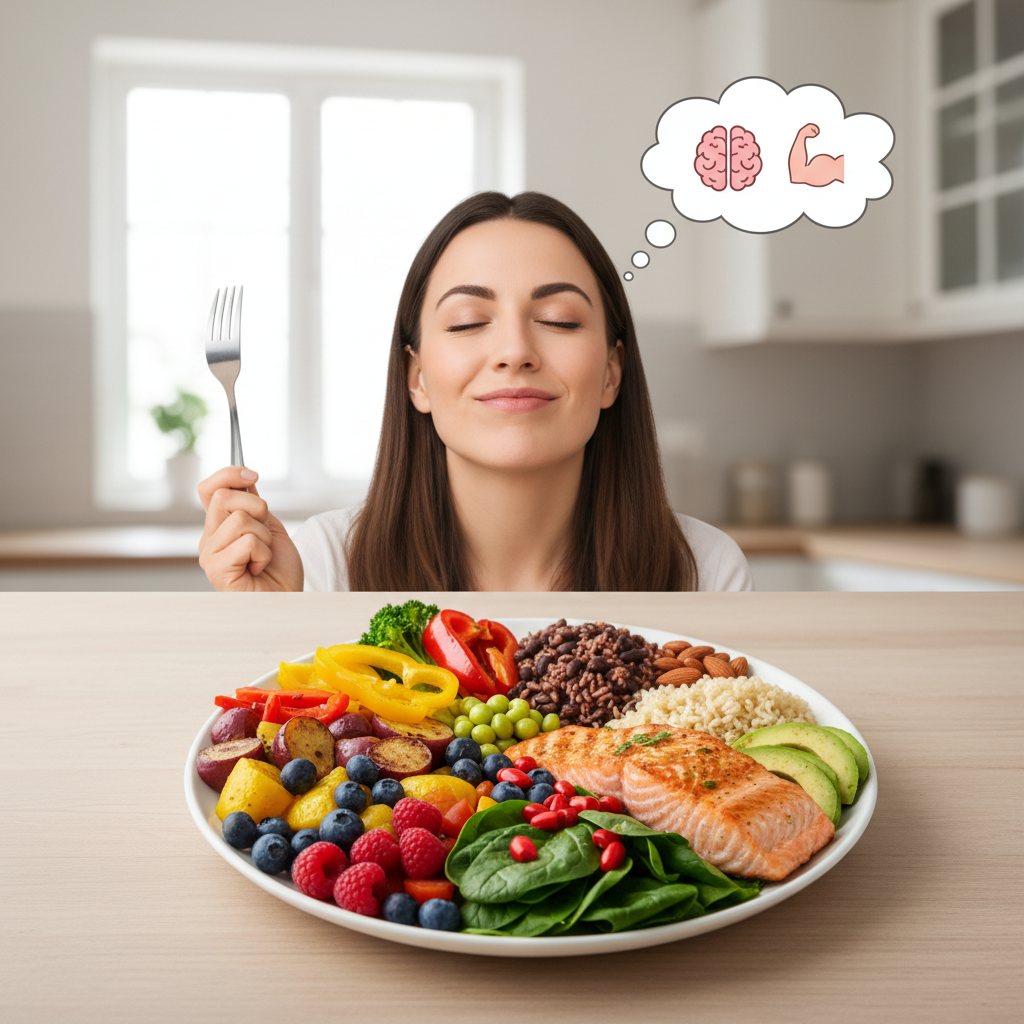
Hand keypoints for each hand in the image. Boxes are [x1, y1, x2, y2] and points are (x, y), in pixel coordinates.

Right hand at [197, 467, 302, 591]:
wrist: (287, 600)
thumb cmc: (279, 571)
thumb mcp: (269, 528)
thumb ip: (253, 505)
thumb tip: (245, 476)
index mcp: (218, 527)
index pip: (209, 489)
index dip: (228, 474)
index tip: (252, 474)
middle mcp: (208, 539)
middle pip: (224, 497)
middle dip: (257, 508)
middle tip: (264, 533)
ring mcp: (209, 555)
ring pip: (239, 519)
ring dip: (264, 537)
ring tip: (263, 556)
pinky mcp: (216, 569)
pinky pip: (247, 542)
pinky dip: (263, 554)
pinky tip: (258, 569)